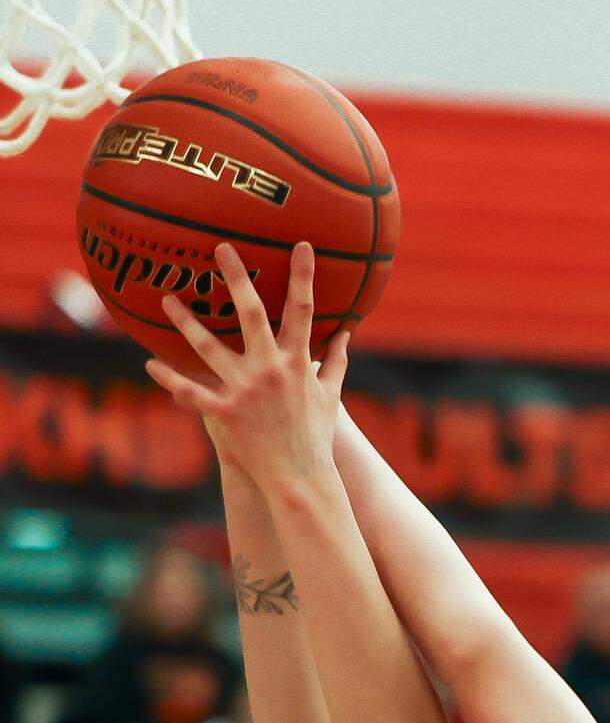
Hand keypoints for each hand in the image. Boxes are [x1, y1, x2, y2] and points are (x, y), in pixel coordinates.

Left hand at [145, 242, 348, 490]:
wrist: (299, 477)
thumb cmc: (315, 436)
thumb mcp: (331, 397)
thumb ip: (336, 361)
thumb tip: (347, 333)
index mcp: (298, 363)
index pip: (304, 310)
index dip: (303, 276)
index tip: (301, 244)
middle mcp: (270, 370)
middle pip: (252, 315)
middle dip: (237, 279)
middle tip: (220, 248)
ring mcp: (246, 391)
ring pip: (209, 348)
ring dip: (186, 322)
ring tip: (167, 298)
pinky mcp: (226, 414)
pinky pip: (193, 392)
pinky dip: (171, 379)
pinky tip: (150, 363)